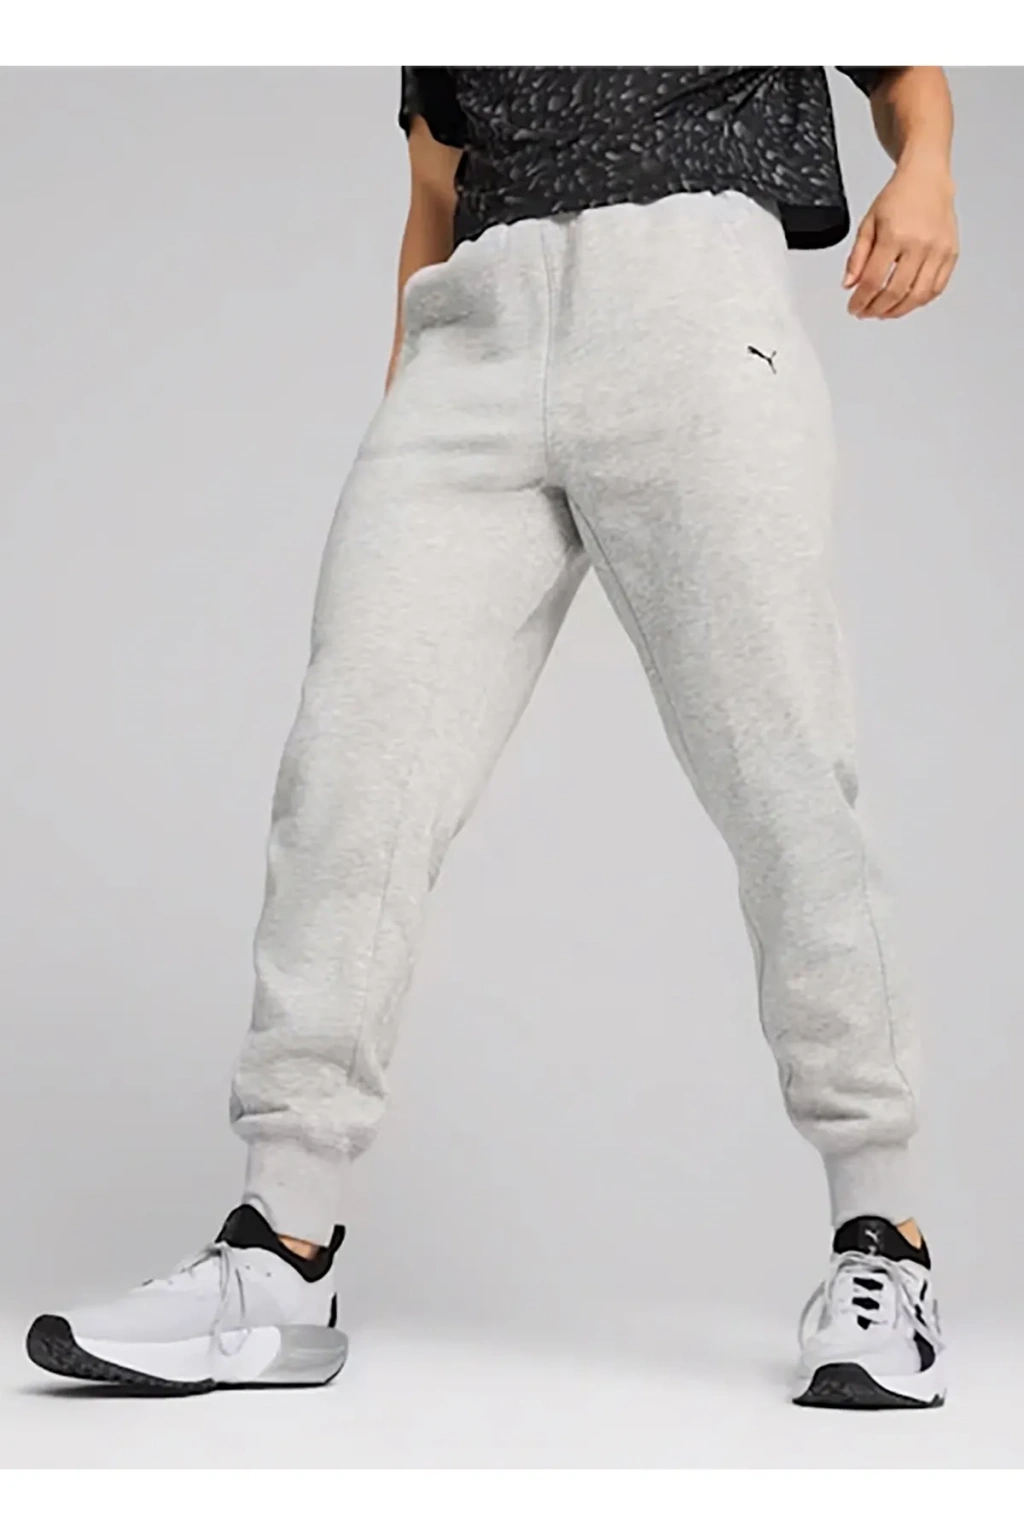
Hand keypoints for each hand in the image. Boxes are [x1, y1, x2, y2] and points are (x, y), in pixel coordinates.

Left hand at [843, 156, 958, 319]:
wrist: (927, 178)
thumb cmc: (898, 197)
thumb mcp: (868, 223)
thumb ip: (856, 257)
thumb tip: (849, 285)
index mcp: (894, 236)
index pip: (873, 281)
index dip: (860, 301)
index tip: (853, 308)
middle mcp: (919, 245)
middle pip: (895, 292)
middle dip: (876, 309)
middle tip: (866, 312)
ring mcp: (938, 251)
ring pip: (918, 296)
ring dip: (898, 310)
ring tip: (884, 312)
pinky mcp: (951, 254)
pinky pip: (936, 288)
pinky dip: (920, 301)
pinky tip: (907, 301)